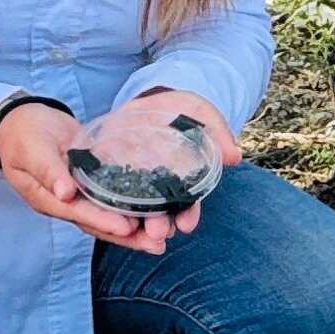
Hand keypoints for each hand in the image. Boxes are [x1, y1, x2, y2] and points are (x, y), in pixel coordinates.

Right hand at [0, 98, 178, 256]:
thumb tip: (64, 193)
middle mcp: (67, 203)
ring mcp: (80, 194)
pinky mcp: (91, 181)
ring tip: (165, 234)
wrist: (22, 123)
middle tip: (158, 243)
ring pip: (110, 215)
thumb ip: (47, 170)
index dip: (103, 222)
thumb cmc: (22, 135)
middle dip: (129, 236)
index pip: (79, 215)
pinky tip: (157, 208)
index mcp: (49, 200)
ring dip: (136, 226)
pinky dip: (133, 204)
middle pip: (100, 224)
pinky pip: (114, 196)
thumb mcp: (31, 149)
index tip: (128, 228)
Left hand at [109, 88, 242, 240]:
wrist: (151, 100)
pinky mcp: (107, 167)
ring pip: (131, 206)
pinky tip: (100, 205)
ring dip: (132, 220)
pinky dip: (102, 197)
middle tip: (158, 233)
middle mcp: (155, 186)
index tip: (187, 224)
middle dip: (158, 224)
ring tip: (131, 230)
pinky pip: (103, 185)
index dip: (188, 214)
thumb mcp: (202, 114)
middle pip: (158, 211)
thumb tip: (234, 157)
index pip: (186, 203)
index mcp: (180, 180)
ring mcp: (130, 178)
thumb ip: (217, 133)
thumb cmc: (181, 110)